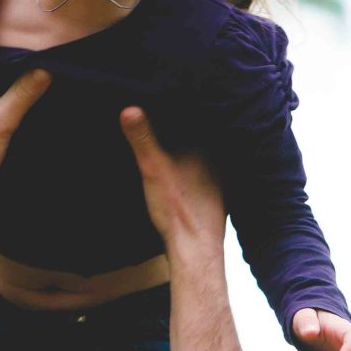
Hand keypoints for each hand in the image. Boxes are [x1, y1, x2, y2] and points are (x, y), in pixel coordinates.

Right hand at [118, 106, 224, 256]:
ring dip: (193, 156)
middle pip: (203, 141)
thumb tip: (129, 108)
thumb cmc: (177, 208)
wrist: (195, 249)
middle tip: (171, 120)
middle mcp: (219, 164)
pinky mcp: (217, 201)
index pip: (199, 122)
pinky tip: (185, 178)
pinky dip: (197, 175)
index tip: (174, 101)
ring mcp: (221, 183)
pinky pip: (206, 180)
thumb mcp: (153, 168)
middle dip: (189, 134)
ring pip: (206, 161)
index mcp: (208, 149)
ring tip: (177, 145)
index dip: (186, 112)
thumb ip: (143, 138)